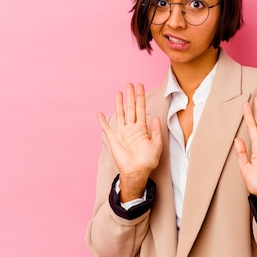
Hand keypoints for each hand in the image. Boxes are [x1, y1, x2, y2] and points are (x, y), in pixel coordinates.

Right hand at [97, 83, 161, 201]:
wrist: (137, 172)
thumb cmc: (148, 161)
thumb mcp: (156, 145)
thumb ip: (156, 131)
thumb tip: (155, 118)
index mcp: (142, 129)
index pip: (141, 109)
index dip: (140, 98)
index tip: (140, 86)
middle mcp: (131, 128)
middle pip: (131, 108)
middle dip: (130, 96)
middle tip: (129, 84)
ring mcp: (122, 133)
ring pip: (120, 114)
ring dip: (119, 104)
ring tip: (118, 92)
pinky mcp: (114, 139)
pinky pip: (107, 128)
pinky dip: (103, 121)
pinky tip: (100, 114)